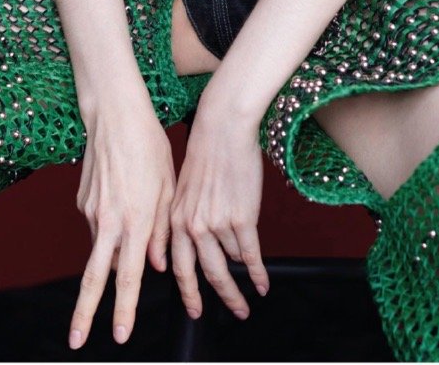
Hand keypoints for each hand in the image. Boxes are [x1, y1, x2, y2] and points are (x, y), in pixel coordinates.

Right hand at [69, 93, 175, 350]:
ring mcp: (91, 211)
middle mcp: (109, 221)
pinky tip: (123, 194)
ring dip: (112, 250)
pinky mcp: (82, 201)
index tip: (120, 335)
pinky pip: (98, 224)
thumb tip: (157, 265)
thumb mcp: (169, 188)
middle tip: (76, 341)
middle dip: (84, 313)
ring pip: (100, 247)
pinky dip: (110, 224)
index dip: (124, 309)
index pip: (128, 277)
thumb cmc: (149, 147)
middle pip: (92, 278)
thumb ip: (163, 232)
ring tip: (134, 211)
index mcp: (135, 221)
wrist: (115, 114)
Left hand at [170, 95, 269, 322]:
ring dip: (241, 284)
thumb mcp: (184, 188)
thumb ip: (185, 218)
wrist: (223, 127)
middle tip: (234, 312)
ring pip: (230, 265)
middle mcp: (192, 227)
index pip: (179, 267)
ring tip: (249, 298)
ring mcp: (217, 224)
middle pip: (207, 275)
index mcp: (175, 219)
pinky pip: (250, 256)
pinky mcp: (242, 218)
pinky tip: (263, 283)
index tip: (195, 310)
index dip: (188, 293)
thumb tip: (196, 243)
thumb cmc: (205, 150)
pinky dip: (258, 273)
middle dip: (221, 299)